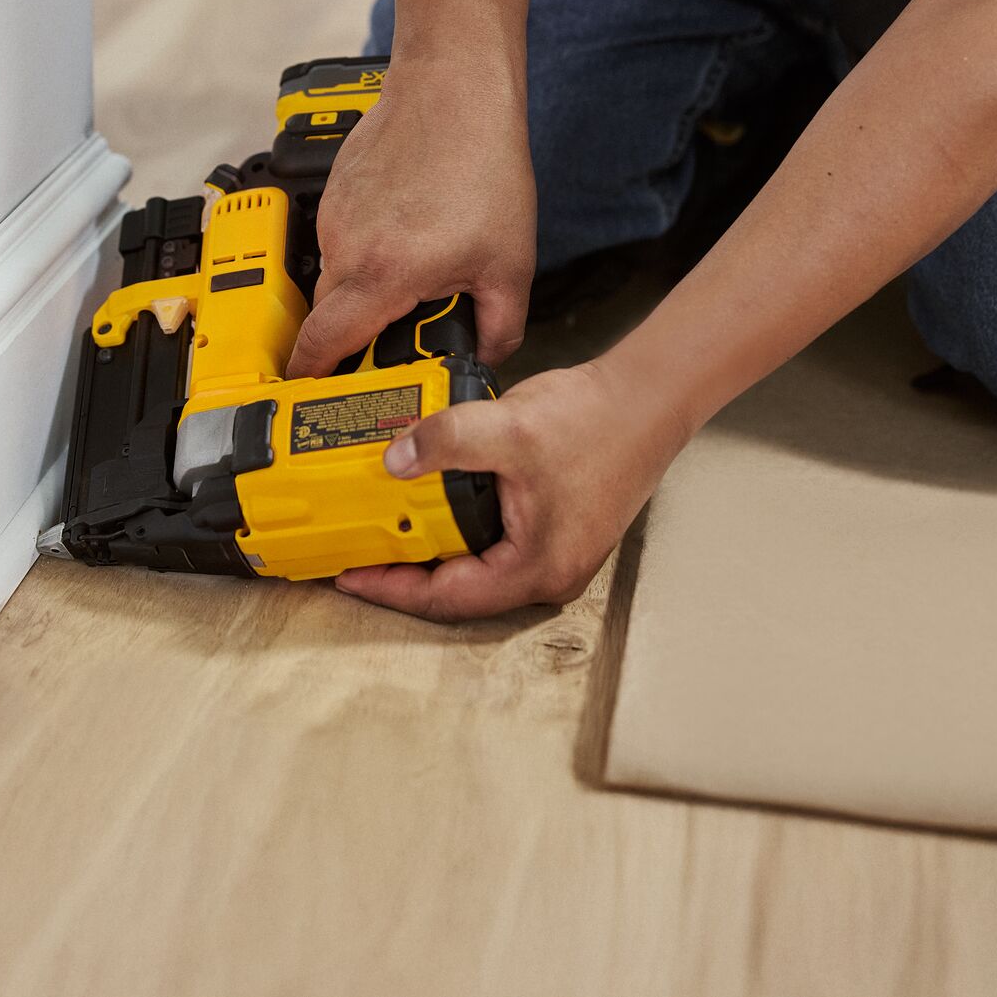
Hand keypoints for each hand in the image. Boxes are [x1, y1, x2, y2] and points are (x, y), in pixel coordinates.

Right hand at [285, 53, 537, 377]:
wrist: (455, 88)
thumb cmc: (482, 165)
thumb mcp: (510, 264)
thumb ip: (501, 327)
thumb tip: (488, 358)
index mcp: (382, 275)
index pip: (322, 344)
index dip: (311, 376)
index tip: (307, 393)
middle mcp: (346, 249)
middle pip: (327, 314)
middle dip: (351, 332)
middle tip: (392, 332)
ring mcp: (335, 216)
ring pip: (336, 274)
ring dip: (366, 283)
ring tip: (417, 262)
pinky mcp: (334, 190)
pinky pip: (340, 237)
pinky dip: (366, 246)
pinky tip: (407, 227)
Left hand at [335, 362, 691, 621]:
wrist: (649, 398)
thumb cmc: (599, 422)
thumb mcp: (509, 428)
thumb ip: (446, 441)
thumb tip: (394, 460)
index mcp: (535, 569)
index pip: (445, 598)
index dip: (390, 588)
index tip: (347, 574)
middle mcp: (545, 573)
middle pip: (456, 591)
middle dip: (402, 572)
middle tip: (356, 550)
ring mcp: (552, 554)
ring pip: (472, 567)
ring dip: (428, 548)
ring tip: (383, 527)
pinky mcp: (551, 530)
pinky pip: (489, 543)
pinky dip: (454, 528)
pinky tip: (428, 502)